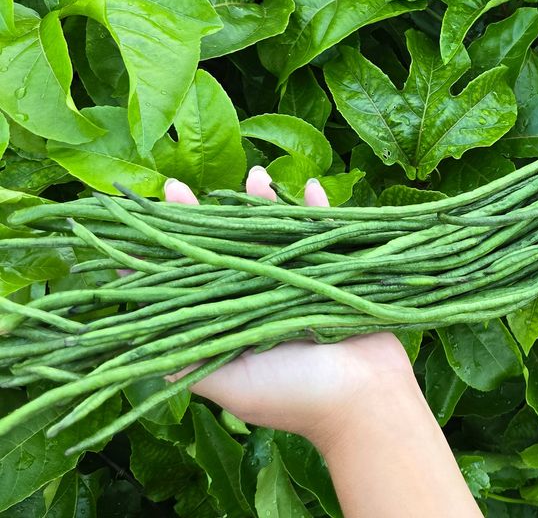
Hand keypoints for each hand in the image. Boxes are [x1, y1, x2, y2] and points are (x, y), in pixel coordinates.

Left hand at [163, 167, 414, 447]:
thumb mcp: (229, 385)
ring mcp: (302, 280)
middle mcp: (265, 296)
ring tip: (255, 174)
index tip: (149, 221)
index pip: (196, 276)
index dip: (173, 248)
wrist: (364, 400)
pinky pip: (328, 231)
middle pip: (231, 245)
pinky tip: (311, 185)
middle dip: (207, 215)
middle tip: (182, 186)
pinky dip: (320, 208)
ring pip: (276, 232)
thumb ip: (188, 361)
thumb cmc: (294, 396)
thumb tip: (137, 343)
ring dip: (264, 201)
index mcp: (238, 320)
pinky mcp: (340, 271)